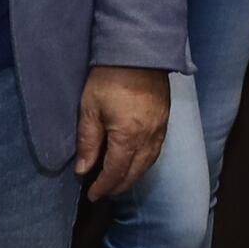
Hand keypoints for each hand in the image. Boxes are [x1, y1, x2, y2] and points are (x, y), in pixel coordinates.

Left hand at [74, 65, 170, 201]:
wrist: (138, 52)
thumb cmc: (109, 78)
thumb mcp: (90, 109)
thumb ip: (88, 142)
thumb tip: (83, 170)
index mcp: (128, 137)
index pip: (116, 172)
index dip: (103, 187)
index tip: (92, 195)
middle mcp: (148, 138)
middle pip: (135, 173)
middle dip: (119, 186)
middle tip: (104, 192)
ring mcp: (160, 130)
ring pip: (148, 164)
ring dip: (133, 177)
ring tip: (119, 182)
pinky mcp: (165, 121)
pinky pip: (156, 152)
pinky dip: (145, 164)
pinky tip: (136, 163)